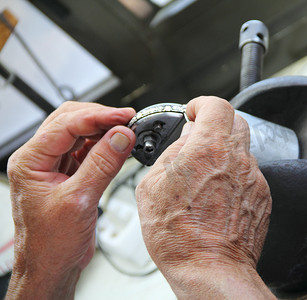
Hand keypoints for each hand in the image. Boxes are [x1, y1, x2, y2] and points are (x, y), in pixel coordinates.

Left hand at [6, 102, 135, 298]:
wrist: (51, 267)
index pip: (66, 124)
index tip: (123, 117)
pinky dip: (104, 146)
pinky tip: (118, 147)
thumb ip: (102, 164)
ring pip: (79, 134)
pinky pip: (86, 151)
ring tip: (126, 132)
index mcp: (30, 162)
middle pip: (70, 122)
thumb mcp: (79, 200)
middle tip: (127, 120)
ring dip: (103, 131)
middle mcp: (39, 160)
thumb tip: (121, 136)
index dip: (98, 117)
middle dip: (100, 118)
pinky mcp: (68, 176)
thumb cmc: (51, 243)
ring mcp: (53, 167)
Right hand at [136, 96, 273, 298]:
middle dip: (216, 124)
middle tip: (200, 138)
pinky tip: (219, 195)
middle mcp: (237, 159)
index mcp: (208, 149)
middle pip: (235, 121)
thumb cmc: (179, 235)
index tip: (194, 112)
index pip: (216, 105)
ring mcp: (254, 178)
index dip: (202, 104)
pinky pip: (249, 174)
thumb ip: (171, 153)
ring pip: (243, 150)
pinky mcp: (262, 196)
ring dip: (225, 153)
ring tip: (206, 175)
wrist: (211, 269)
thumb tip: (184, 139)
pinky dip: (235, 175)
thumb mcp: (153, 186)